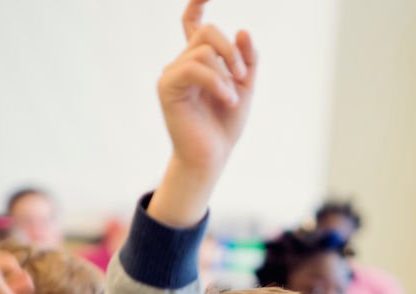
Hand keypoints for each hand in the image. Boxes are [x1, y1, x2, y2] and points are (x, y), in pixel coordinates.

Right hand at [160, 0, 255, 176]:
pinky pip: (194, 68)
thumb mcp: (245, 88)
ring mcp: (172, 73)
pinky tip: (227, 100)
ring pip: (203, 50)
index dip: (197, 3)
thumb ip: (247, 60)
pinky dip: (217, 82)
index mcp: (199, 61)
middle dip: (231, 51)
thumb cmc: (224, 125)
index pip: (192, 23)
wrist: (211, 156)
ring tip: (232, 98)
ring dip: (226, 73)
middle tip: (243, 77)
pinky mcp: (168, 86)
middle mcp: (182, 63)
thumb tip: (242, 30)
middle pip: (207, 32)